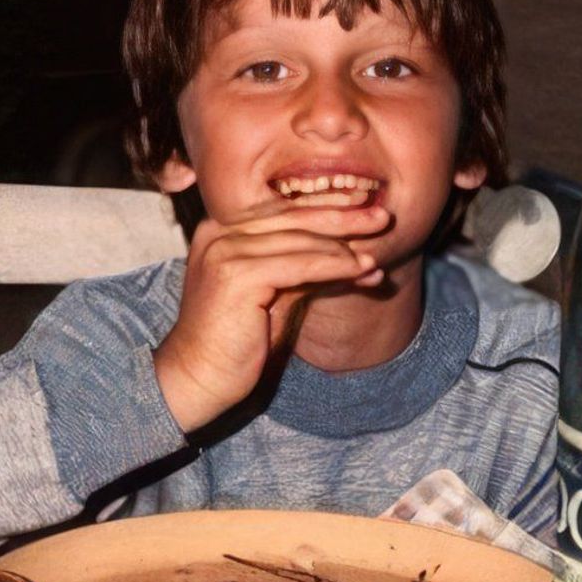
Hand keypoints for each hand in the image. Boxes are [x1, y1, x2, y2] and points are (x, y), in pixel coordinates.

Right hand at [153, 198, 387, 431]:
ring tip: (379, 250)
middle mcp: (219, 232)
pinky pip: (301, 265)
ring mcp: (225, 251)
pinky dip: (336, 266)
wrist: (199, 378)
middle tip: (382, 216)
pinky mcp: (237, 275)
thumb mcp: (278, 296)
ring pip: (300, 239)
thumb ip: (306, 270)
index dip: (325, 204)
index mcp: (221, 230)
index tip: (363, 203)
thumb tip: (355, 257)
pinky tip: (362, 270)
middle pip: (292, 216)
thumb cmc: (237, 343)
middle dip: (342, 215)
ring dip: (345, 246)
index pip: (282, 208)